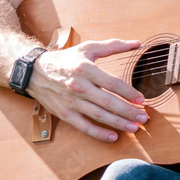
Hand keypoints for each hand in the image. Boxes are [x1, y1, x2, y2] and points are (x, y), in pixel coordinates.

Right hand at [26, 38, 147, 142]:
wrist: (36, 72)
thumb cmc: (66, 60)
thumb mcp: (88, 48)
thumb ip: (113, 46)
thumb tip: (136, 43)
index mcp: (86, 69)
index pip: (112, 83)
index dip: (128, 93)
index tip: (141, 99)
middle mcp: (79, 86)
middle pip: (108, 102)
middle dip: (128, 111)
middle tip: (143, 118)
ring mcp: (72, 102)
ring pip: (99, 116)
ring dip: (118, 123)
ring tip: (134, 128)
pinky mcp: (65, 114)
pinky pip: (84, 127)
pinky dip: (99, 134)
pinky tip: (113, 137)